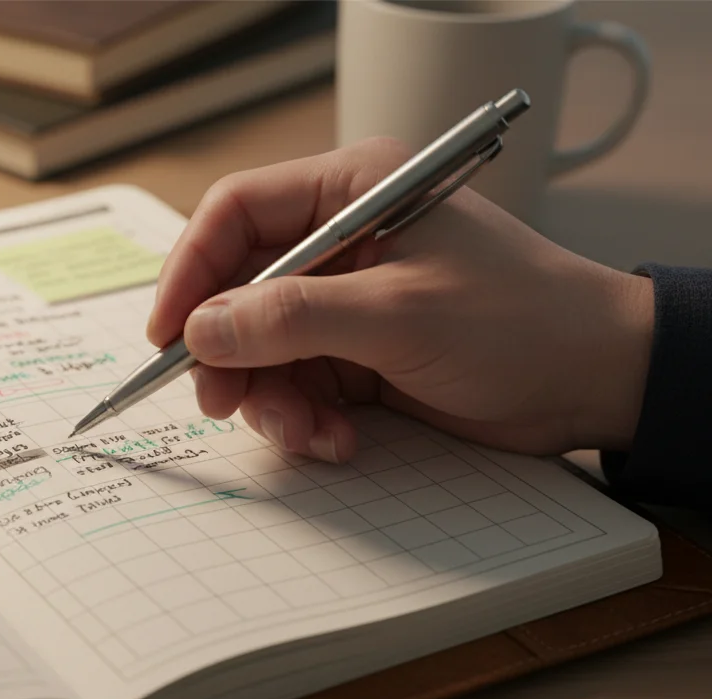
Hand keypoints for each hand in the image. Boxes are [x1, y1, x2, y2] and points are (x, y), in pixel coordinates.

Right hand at [148, 138, 655, 461]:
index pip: (236, 212)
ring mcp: (347, 300)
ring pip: (261, 347)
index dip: (190, 269)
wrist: (596, 381)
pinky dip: (303, 419)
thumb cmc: (521, 321)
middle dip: (228, 352)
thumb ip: (291, 318)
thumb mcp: (398, 316)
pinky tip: (337, 442)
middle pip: (238, 288)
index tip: (167, 332)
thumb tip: (201, 330)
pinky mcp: (358, 353)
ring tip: (306, 433)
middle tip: (223, 401)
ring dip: (270, 398)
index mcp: (352, 191)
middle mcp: (341, 240)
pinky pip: (297, 384)